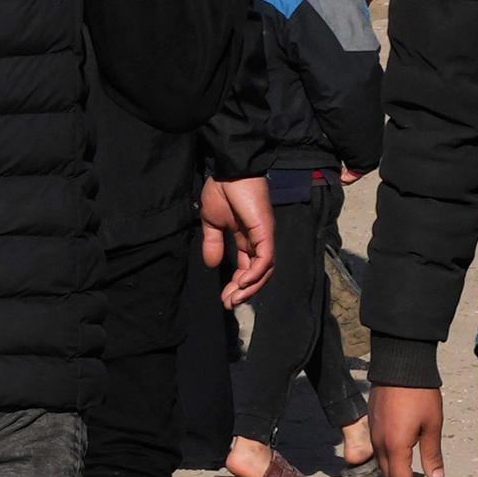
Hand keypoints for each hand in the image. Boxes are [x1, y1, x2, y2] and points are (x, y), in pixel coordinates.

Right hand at [200, 176, 275, 306]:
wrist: (228, 171)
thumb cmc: (222, 191)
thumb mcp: (212, 222)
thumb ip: (214, 243)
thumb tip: (212, 264)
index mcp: (246, 239)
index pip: (247, 268)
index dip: (237, 285)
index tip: (224, 299)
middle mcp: (258, 240)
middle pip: (258, 273)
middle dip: (244, 292)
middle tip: (230, 304)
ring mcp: (264, 235)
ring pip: (265, 269)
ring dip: (251, 287)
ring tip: (235, 298)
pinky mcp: (265, 230)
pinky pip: (266, 256)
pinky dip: (257, 272)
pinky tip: (243, 282)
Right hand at [368, 385, 443, 476]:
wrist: (400, 365)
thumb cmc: (421, 394)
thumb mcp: (433, 425)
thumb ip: (432, 453)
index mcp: (395, 447)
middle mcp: (381, 444)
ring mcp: (375, 434)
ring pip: (385, 465)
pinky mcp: (375, 425)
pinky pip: (382, 452)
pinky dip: (393, 464)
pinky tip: (404, 463)